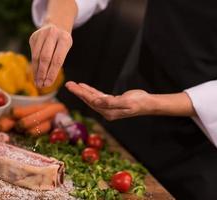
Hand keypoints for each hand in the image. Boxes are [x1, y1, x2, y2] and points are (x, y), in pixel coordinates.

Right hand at [29, 24, 72, 87]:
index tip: (48, 84)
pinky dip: (34, 65)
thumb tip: (47, 80)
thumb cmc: (62, 42)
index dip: (52, 74)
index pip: (57, 60)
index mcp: (64, 39)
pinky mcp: (33, 37)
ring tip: (37, 82)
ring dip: (36, 71)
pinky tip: (35, 74)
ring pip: (36, 56)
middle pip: (45, 58)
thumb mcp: (66, 49)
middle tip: (41, 85)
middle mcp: (52, 35)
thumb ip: (58, 61)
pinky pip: (32, 53)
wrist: (57, 24)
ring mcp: (41, 34)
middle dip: (42, 73)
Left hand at [65, 81, 195, 119]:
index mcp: (108, 112)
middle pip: (89, 100)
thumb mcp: (126, 102)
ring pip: (92, 98)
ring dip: (83, 91)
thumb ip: (110, 102)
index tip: (72, 87)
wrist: (148, 103)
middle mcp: (106, 111)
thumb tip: (95, 102)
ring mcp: (108, 107)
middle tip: (68, 84)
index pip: (91, 101)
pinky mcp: (111, 102)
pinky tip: (84, 87)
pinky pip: (98, 96)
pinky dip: (90, 91)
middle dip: (78, 92)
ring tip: (73, 85)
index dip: (81, 93)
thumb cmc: (139, 102)